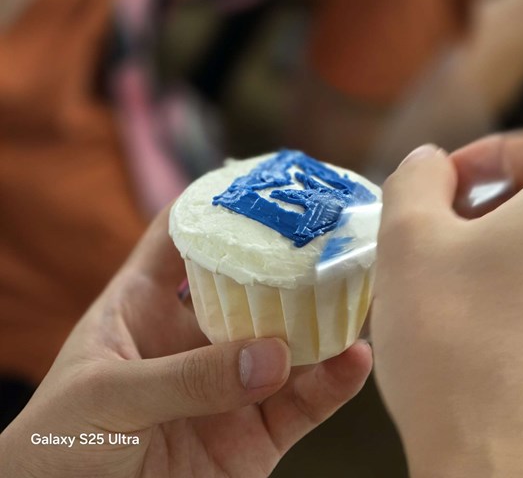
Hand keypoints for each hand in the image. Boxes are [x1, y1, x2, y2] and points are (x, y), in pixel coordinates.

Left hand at [0, 207, 371, 476]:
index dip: (216, 207)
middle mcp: (194, 340)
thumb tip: (271, 357)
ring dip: (323, 322)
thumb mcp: (106, 396)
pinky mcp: (255, 435)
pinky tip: (354, 360)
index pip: (180, 240)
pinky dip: (332, 384)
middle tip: (333, 239)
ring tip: (358, 295)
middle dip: (290, 263)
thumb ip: (184, 377)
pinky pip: (302, 406)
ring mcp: (229, 386)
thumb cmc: (57, 446)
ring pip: (289, 344)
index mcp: (143, 308)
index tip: (263, 184)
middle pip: (251, 288)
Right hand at [372, 127, 522, 476]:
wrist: (504, 473)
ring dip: (516, 249)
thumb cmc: (456, 348)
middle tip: (446, 232)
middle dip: (499, 201)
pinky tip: (491, 331)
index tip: (447, 183)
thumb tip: (429, 164)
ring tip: (461, 284)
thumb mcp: (408, 240)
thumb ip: (414, 179)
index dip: (490, 152)